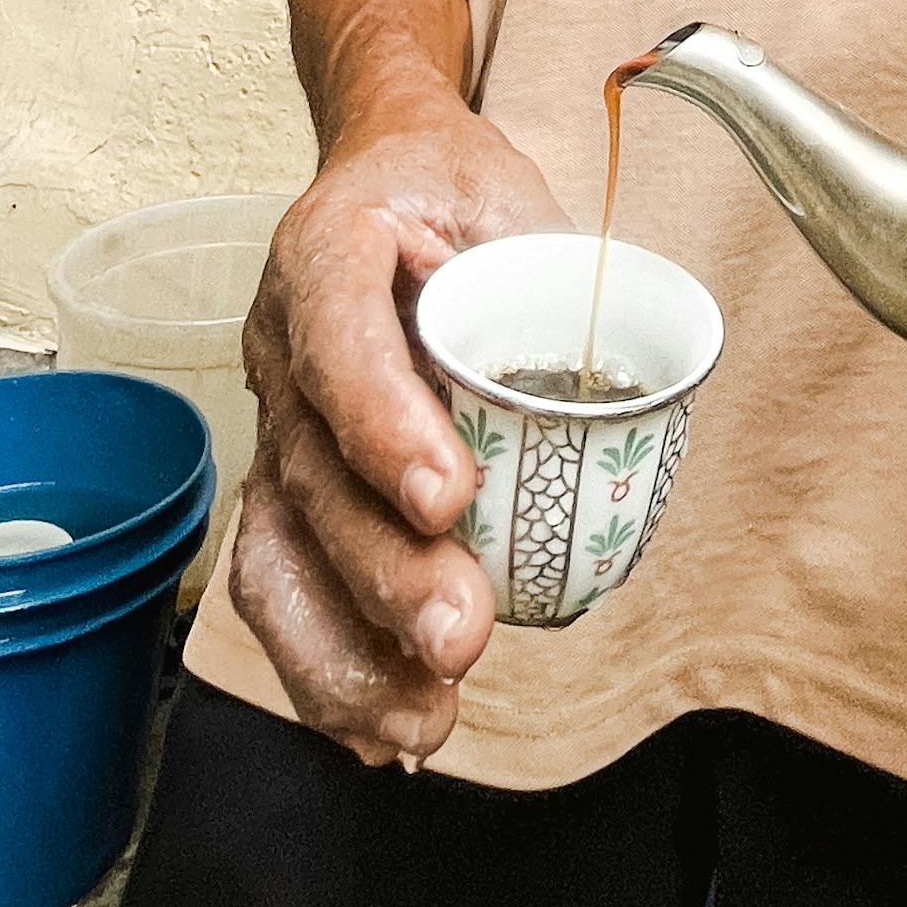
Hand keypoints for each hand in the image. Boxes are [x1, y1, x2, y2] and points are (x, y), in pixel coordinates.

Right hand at [232, 110, 567, 767]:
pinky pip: (285, 583)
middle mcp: (282, 339)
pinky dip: (325, 668)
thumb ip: (552, 275)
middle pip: (311, 467)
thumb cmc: (454, 189)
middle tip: (461, 632)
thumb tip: (629, 383)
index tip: (450, 496)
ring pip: (282, 545)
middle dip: (383, 567)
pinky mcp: (293, 485)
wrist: (389, 175)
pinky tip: (378, 731)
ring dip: (346, 645)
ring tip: (421, 715)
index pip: (338, 329)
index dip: (383, 420)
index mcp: (329, 247)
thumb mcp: (510, 194)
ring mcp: (278, 419)